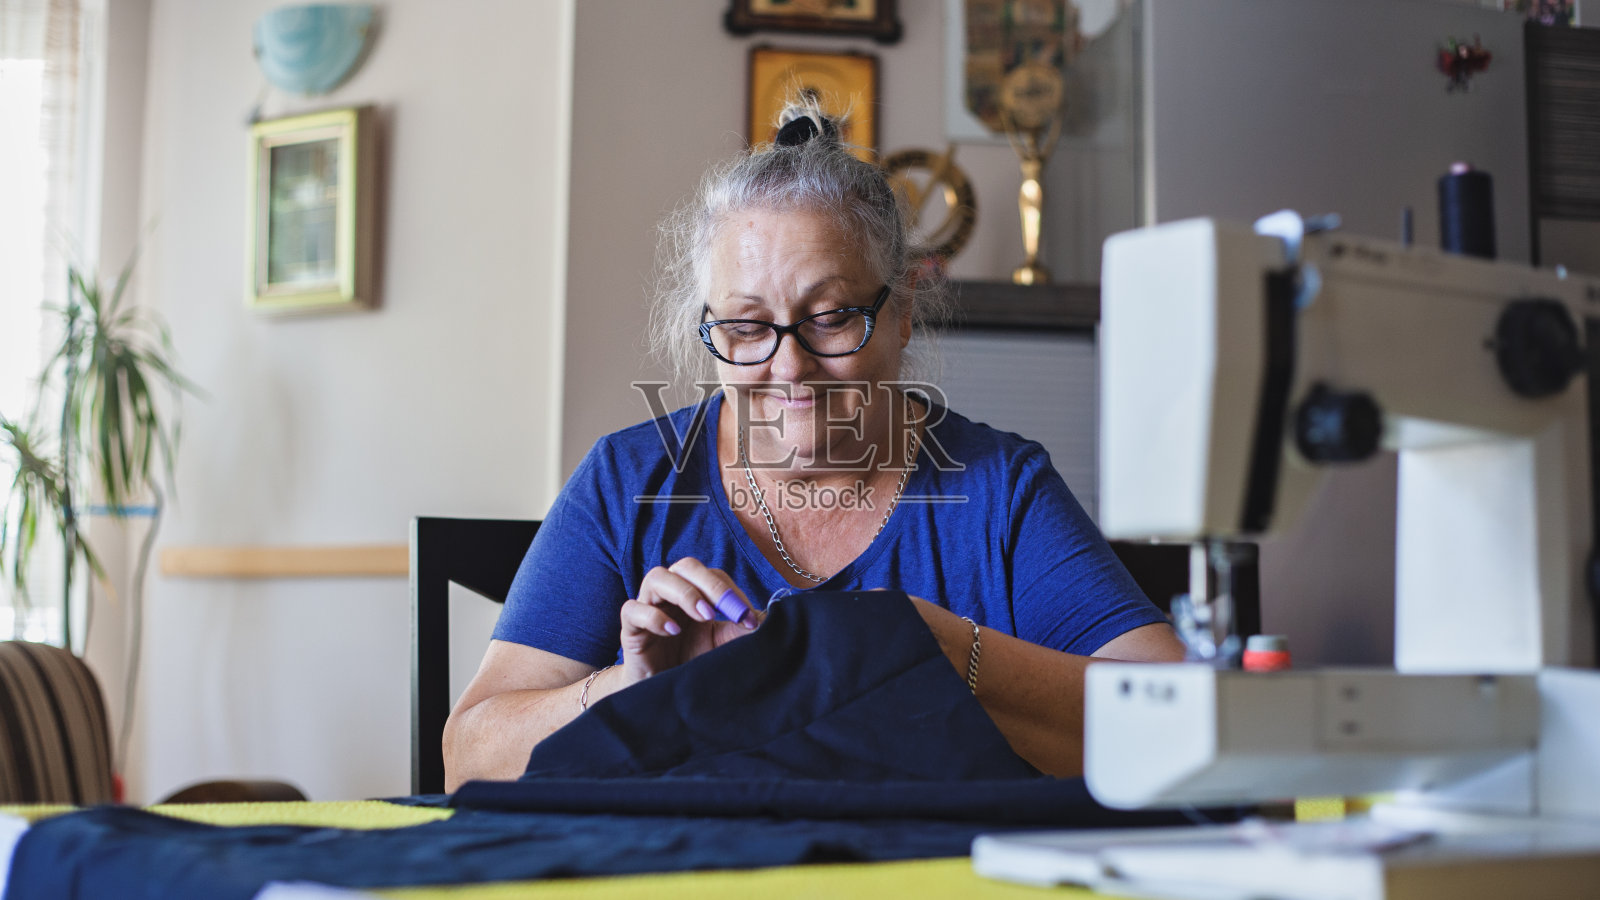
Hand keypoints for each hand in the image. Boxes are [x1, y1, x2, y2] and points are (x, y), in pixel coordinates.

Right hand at [619, 558, 761, 682]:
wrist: (662, 695)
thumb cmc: (691, 664)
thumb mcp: (721, 645)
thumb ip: (740, 629)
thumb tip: (768, 617)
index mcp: (695, 593)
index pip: (712, 574)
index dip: (730, 590)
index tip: (746, 617)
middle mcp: (670, 594)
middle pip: (685, 566)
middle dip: (708, 584)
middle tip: (724, 609)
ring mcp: (648, 607)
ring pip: (656, 577)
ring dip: (684, 592)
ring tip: (703, 616)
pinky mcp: (630, 629)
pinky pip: (632, 609)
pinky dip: (653, 616)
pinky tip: (672, 631)